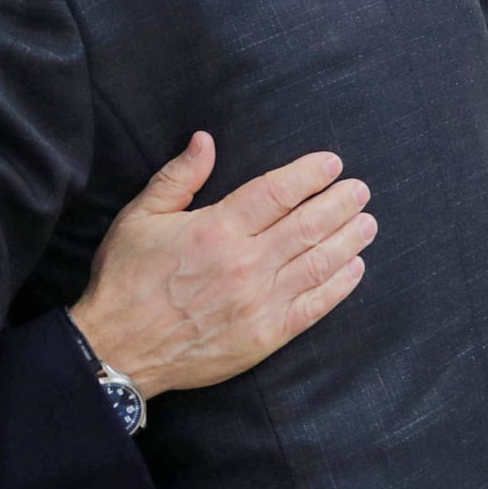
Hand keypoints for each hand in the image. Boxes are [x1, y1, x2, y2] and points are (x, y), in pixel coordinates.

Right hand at [68, 133, 373, 398]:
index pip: (276, 192)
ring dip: (348, 239)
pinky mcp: (265, 336)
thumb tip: (205, 140)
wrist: (119, 348)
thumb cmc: (125, 279)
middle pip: (307, 225)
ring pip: (317, 263)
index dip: (308, 175)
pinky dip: (339, 286)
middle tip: (360, 190)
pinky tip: (354, 269)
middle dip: (339, 203)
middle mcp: (244, 263)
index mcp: (215, 229)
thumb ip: (178, 177)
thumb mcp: (140, 217)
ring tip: (367, 223)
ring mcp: (258, 302)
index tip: (332, 164)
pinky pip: (313, 307)